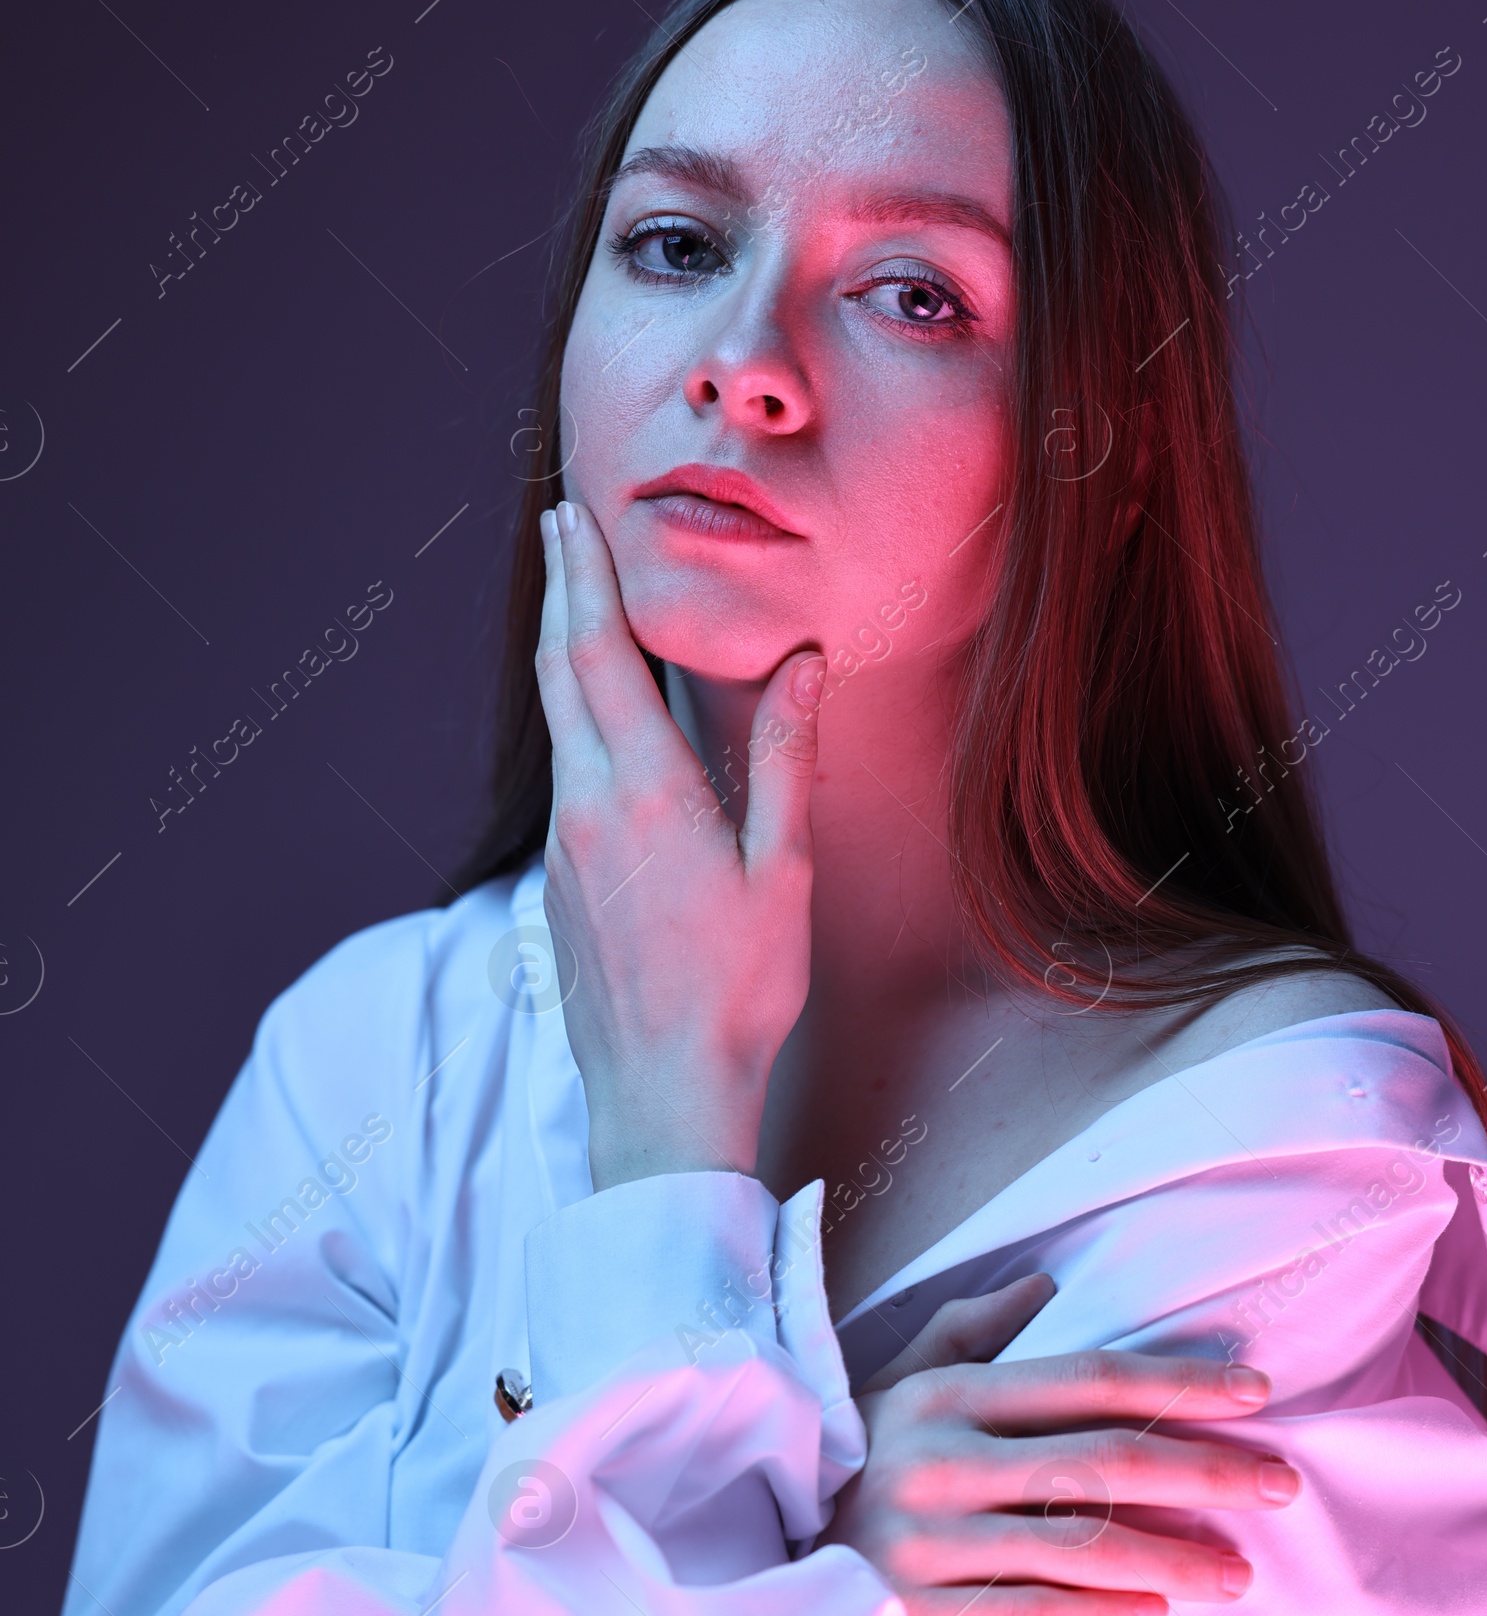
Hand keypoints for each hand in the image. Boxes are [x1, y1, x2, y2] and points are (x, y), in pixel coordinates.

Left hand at [534, 499, 824, 1187]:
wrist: (661, 1096)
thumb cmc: (739, 991)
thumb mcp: (782, 871)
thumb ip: (782, 758)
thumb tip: (802, 662)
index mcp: (642, 793)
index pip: (598, 656)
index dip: (583, 580)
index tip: (570, 519)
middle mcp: (585, 808)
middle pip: (560, 671)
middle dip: (560, 590)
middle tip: (557, 524)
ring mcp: (563, 846)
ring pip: (556, 722)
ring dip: (563, 648)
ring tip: (574, 596)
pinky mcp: (558, 881)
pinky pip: (565, 774)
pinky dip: (574, 715)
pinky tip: (596, 715)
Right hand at [826, 1276, 1301, 1615]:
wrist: (761, 1585)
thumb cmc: (847, 1478)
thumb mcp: (894, 1393)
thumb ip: (968, 1335)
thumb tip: (1045, 1283)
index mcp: (943, 1393)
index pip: (1084, 1376)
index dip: (1177, 1380)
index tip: (1255, 1391)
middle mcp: (937, 1456)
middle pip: (1101, 1458)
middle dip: (1204, 1469)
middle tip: (1282, 1484)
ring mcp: (926, 1536)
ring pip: (1081, 1542)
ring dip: (1174, 1557)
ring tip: (1240, 1570)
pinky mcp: (916, 1613)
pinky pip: (1033, 1613)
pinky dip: (1102, 1613)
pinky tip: (1156, 1612)